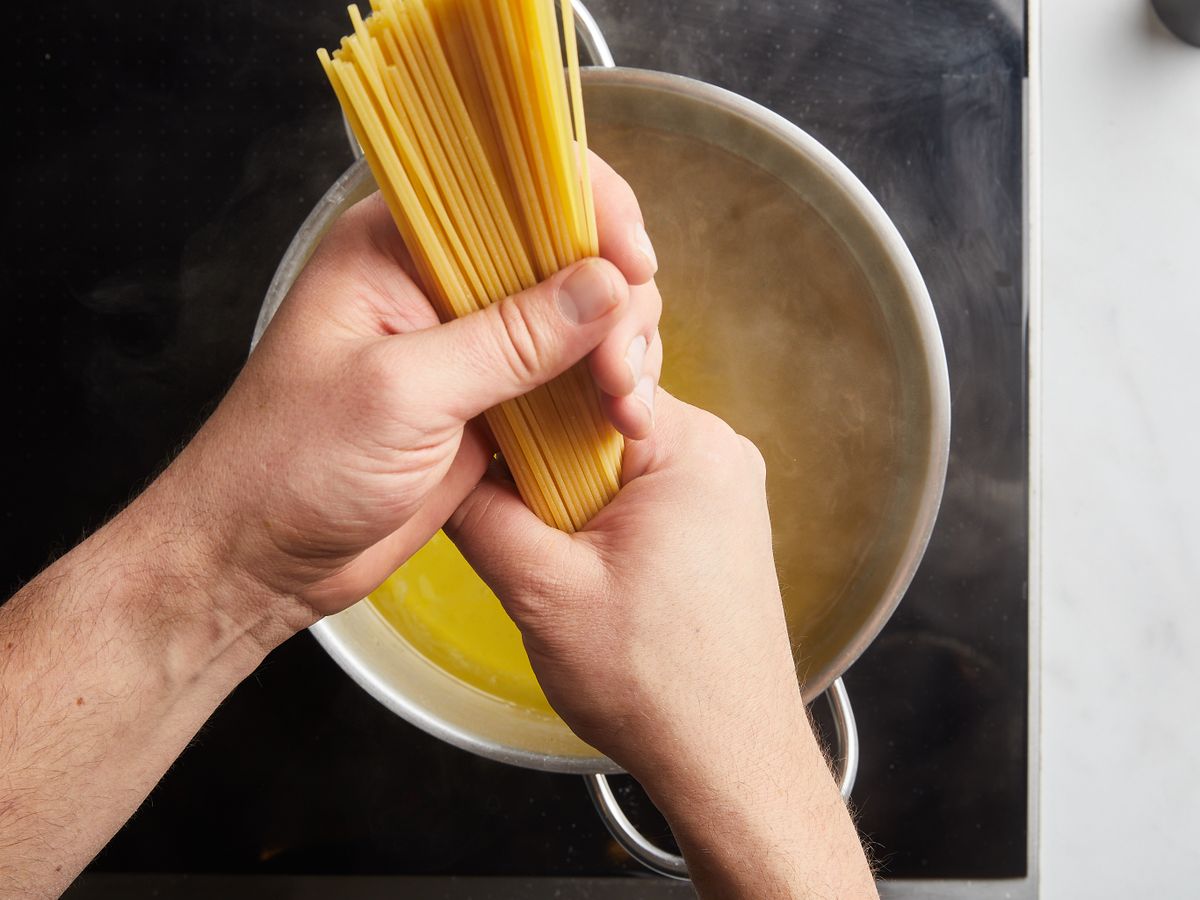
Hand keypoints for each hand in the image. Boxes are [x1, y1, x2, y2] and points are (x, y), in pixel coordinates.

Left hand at [160, 153, 662, 619]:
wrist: (262, 557)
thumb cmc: (291, 465)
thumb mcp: (400, 394)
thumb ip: (508, 340)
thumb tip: (607, 287)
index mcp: (399, 243)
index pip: (514, 181)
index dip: (588, 207)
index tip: (632, 266)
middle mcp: (440, 279)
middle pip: (563, 248)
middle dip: (614, 300)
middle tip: (620, 371)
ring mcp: (471, 341)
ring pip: (578, 315)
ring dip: (619, 350)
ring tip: (624, 406)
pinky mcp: (491, 399)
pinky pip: (568, 377)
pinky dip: (603, 392)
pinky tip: (622, 421)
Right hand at [447, 390, 788, 777]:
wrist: (728, 759)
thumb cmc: (662, 685)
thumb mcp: (544, 591)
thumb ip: (481, 514)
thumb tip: (438, 465)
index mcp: (690, 445)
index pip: (583, 375)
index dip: (518, 397)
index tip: (472, 419)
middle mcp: (717, 454)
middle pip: (595, 414)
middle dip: (540, 456)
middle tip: (502, 499)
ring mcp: (721, 491)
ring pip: (611, 457)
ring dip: (565, 491)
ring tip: (542, 544)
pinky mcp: (713, 527)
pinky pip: (638, 491)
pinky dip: (596, 514)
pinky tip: (578, 559)